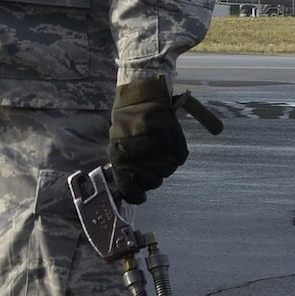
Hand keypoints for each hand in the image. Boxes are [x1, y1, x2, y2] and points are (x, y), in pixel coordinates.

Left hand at [108, 77, 188, 203]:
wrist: (144, 101)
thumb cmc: (126, 123)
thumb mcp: (116, 146)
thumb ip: (122, 168)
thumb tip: (125, 186)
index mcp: (127, 167)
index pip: (132, 192)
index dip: (135, 195)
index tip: (138, 193)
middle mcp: (147, 167)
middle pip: (152, 183)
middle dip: (148, 175)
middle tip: (145, 159)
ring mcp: (165, 160)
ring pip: (165, 172)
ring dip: (160, 163)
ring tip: (154, 145)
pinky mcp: (179, 151)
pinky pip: (176, 160)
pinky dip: (171, 153)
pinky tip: (164, 141)